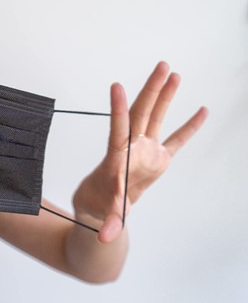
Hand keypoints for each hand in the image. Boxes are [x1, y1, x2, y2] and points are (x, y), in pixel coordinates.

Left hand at [73, 61, 208, 242]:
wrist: (101, 209)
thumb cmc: (98, 207)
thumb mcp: (103, 215)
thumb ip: (109, 223)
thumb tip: (105, 237)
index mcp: (117, 158)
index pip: (118, 129)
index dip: (118, 109)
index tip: (117, 87)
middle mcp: (132, 148)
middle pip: (142, 114)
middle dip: (151, 90)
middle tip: (161, 65)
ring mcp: (145, 150)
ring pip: (156, 118)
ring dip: (164, 96)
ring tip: (172, 72)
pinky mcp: (159, 159)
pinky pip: (177, 139)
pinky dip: (189, 127)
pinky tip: (202, 109)